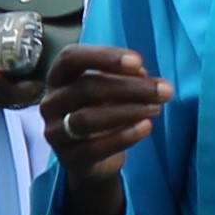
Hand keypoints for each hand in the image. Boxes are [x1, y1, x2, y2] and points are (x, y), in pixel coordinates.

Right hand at [41, 40, 171, 178]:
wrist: (91, 158)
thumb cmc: (100, 111)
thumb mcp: (110, 90)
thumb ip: (123, 78)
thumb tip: (140, 72)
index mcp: (58, 77)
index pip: (71, 58)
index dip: (104, 57)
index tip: (138, 62)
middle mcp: (50, 103)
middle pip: (86, 88)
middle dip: (130, 87)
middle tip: (164, 90)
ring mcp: (55, 132)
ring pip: (87, 119)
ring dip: (127, 111)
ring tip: (156, 108)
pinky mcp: (68, 158)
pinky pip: (95, 148)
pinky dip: (124, 137)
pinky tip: (146, 127)